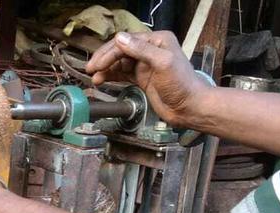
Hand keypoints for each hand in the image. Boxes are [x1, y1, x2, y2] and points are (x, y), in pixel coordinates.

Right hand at [85, 31, 210, 127]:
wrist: (189, 107)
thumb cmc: (181, 85)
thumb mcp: (163, 63)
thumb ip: (141, 50)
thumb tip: (119, 38)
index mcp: (157, 40)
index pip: (127, 41)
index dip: (110, 52)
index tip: (97, 64)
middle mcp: (150, 49)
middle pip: (121, 50)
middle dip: (105, 59)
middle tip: (90, 69)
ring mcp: (145, 64)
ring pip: (120, 62)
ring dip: (106, 69)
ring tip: (95, 78)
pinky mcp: (142, 78)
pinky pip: (123, 73)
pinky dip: (111, 76)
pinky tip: (102, 81)